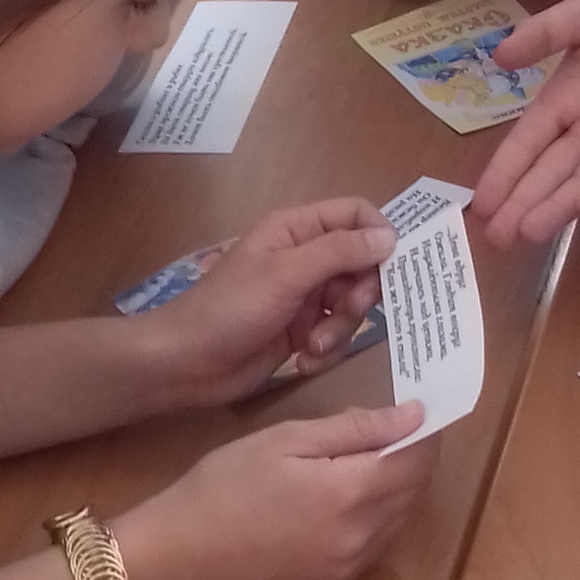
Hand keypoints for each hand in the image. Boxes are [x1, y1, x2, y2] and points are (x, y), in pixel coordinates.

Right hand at [119, 399, 438, 579]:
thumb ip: (354, 429)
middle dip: (412, 454)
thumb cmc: (224, 484)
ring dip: (395, 485)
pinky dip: (375, 514)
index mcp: (351, 493)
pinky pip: (376, 541)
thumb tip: (413, 415)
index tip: (415, 404)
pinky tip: (343, 495)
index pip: (418, 458)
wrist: (180, 555)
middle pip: (414, 488)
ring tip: (361, 456)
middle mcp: (361, 536)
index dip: (425, 429)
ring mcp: (350, 565)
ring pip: (399, 516)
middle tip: (387, 424)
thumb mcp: (285, 439)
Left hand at [133, 201, 394, 405]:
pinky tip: (304, 360)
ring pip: (353, 305)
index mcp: (296, 229)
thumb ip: (339, 252)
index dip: (379, 236)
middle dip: (360, 294)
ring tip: (312, 346)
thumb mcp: (286, 274)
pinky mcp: (302, 331)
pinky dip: (326, 349)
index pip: (355, 215)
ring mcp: (304, 296)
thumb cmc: (230, 309)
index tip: (393, 268)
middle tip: (346, 312)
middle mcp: (305, 257)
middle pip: (362, 264)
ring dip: (340, 329)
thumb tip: (390, 236)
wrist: (186, 365)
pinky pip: (337, 334)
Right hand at [471, 0, 579, 243]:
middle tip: (497, 238)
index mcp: (564, 102)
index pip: (526, 145)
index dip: (503, 174)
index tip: (479, 205)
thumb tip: (498, 56)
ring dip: (557, 207)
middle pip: (549, 173)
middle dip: (522, 204)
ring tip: (527, 232)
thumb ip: (542, 33)